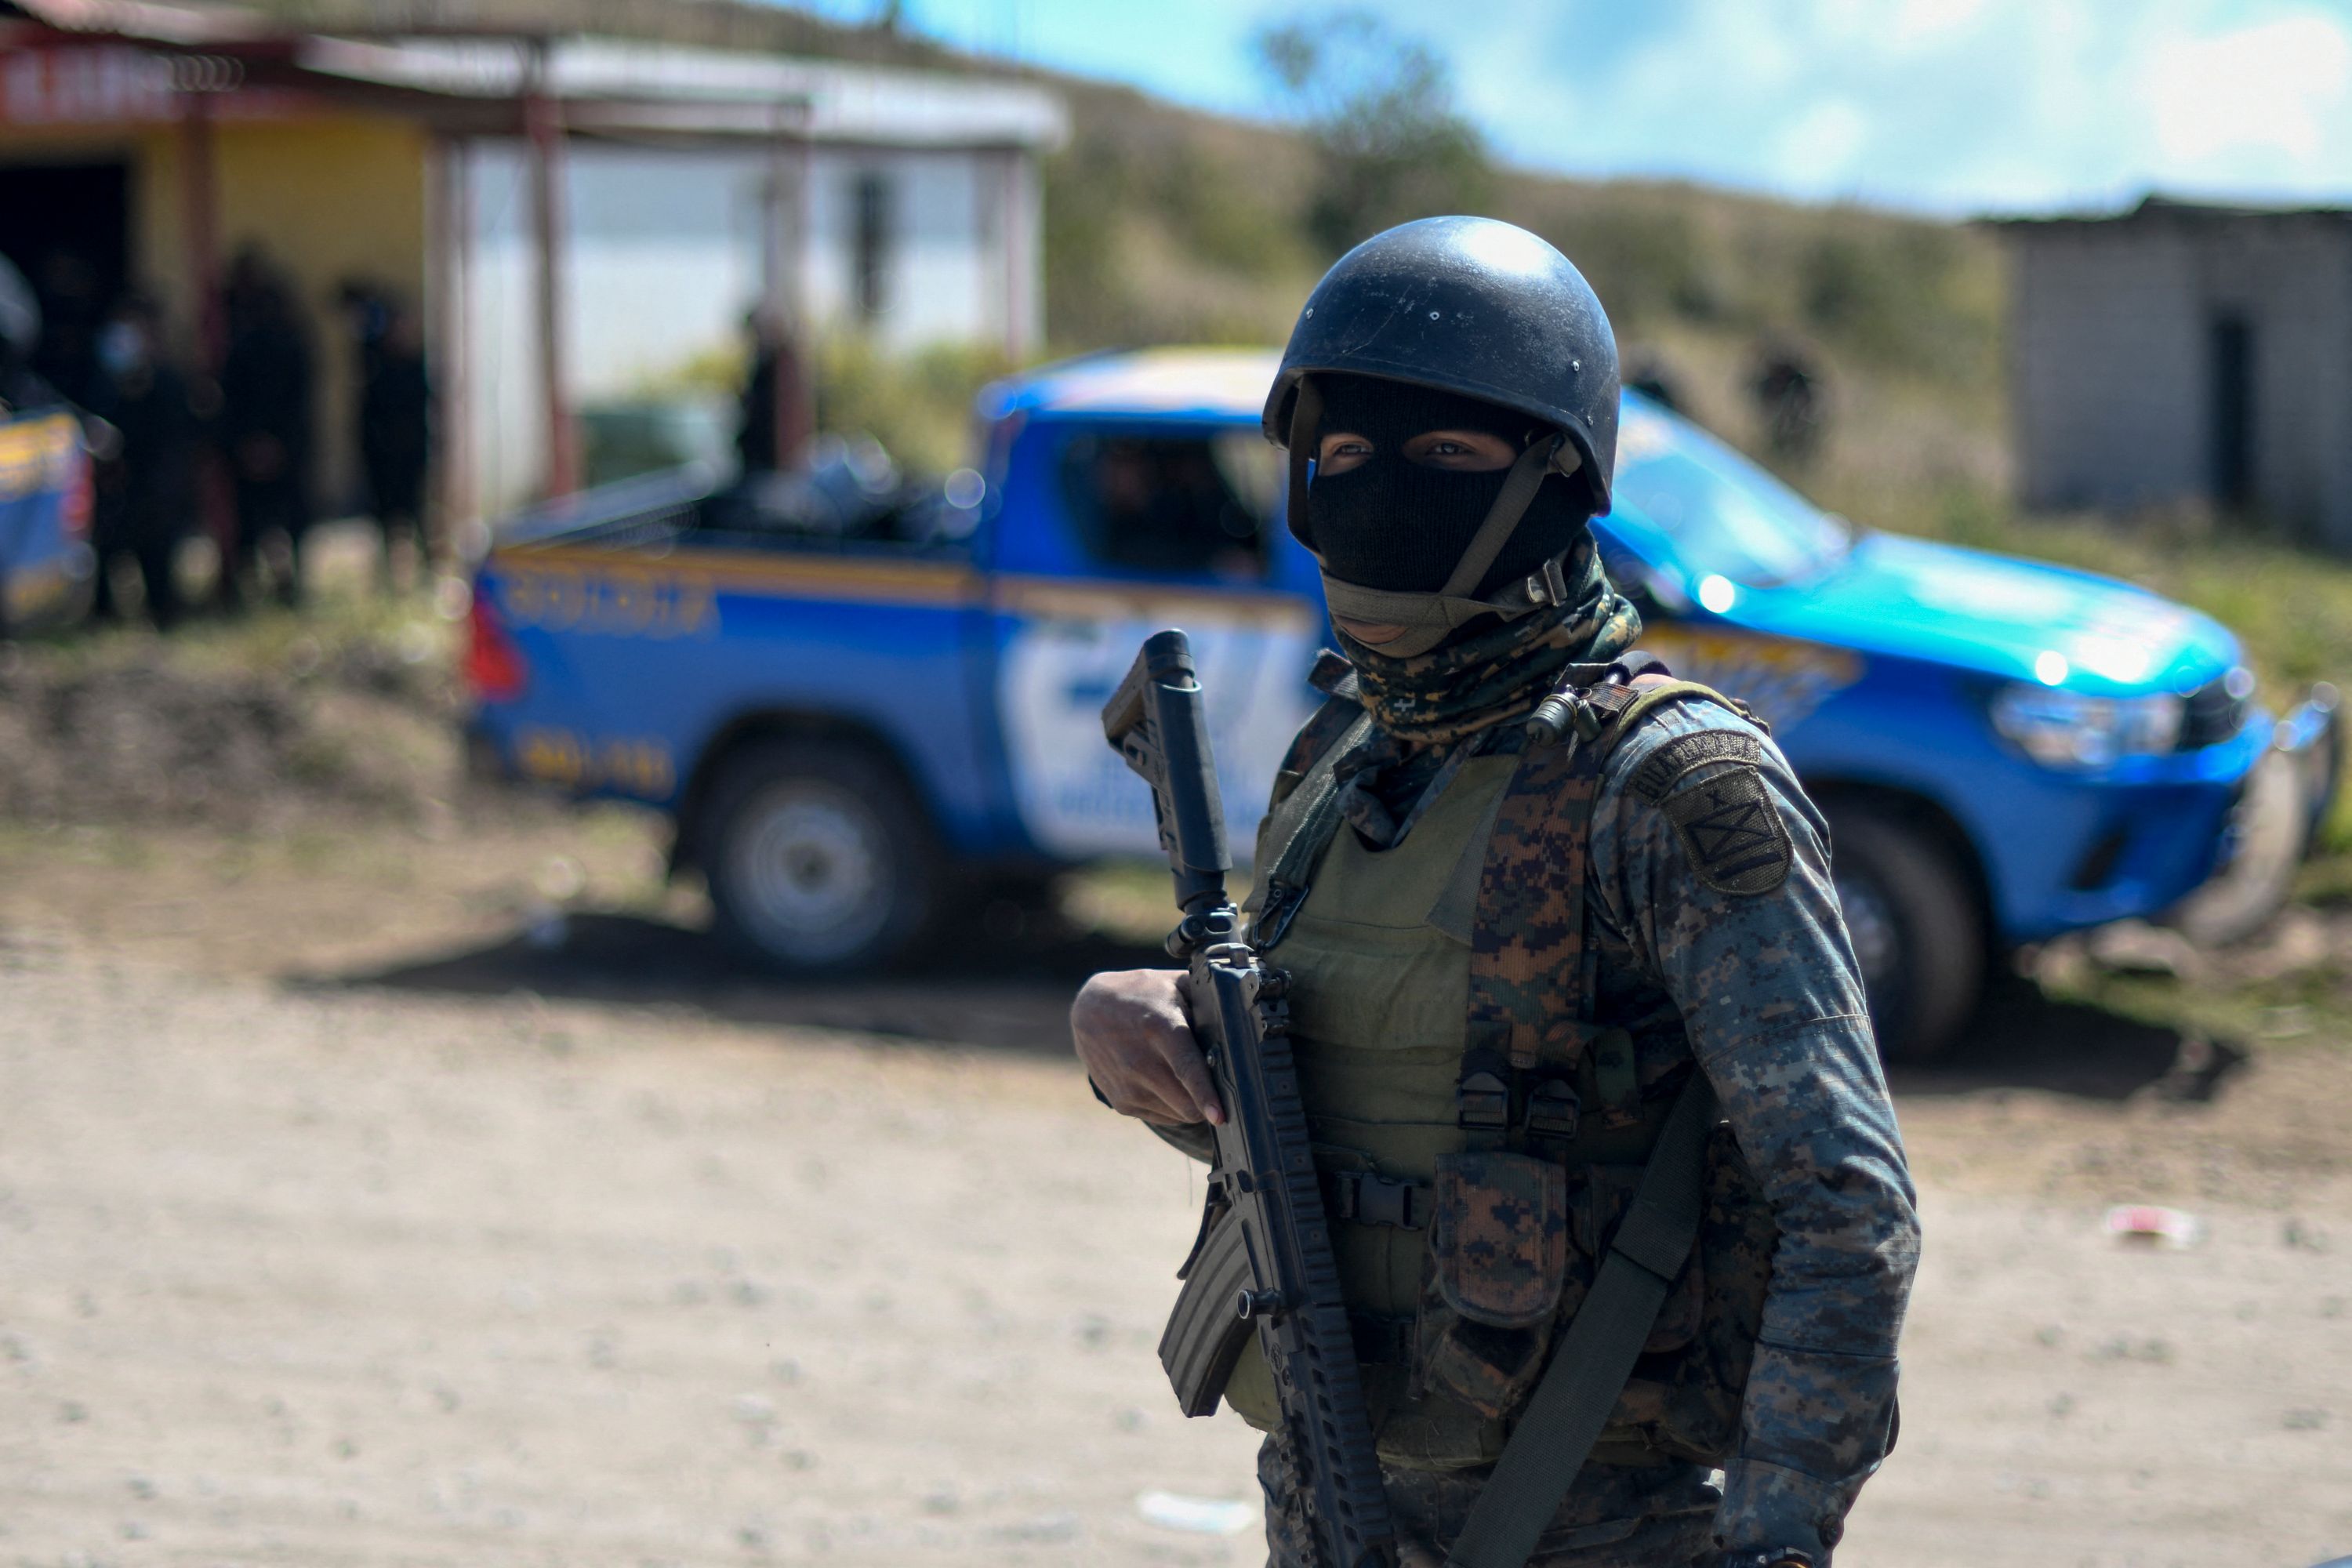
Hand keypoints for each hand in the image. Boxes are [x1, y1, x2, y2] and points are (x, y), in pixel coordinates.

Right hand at [1070, 968, 1224, 1127]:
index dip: (1205, 1094)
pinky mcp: (1120, 1102)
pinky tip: (1166, 1081)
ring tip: (1183, 1075)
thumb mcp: (1174, 985)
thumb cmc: (1142, 995)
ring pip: (1178, 1115)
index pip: (1186, 1068)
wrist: (1089, 1010)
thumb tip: (1241, 1021)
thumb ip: (1207, 1001)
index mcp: (1161, 1028)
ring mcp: (1127, 1086)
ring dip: (1190, 1103)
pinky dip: (1173, 1106)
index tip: (1219, 1115)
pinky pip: (1163, 1117)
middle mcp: (1140, 1061)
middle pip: (1187, 1104)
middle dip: (1209, 1102)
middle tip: (1217, 1085)